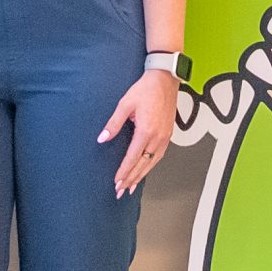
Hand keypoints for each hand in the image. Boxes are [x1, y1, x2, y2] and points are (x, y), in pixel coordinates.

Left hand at [100, 68, 179, 197]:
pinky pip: (158, 156)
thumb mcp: (124, 104)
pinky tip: (145, 170)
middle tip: (121, 191)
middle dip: (131, 179)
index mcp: (146, 131)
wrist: (164, 79)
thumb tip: (102, 138)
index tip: (117, 182)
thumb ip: (113, 124)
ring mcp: (165, 137)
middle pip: (143, 165)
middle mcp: (158, 137)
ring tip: (132, 186)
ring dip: (141, 176)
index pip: (133, 158)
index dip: (124, 172)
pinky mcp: (168, 134)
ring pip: (152, 162)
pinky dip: (150, 166)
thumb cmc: (146, 89)